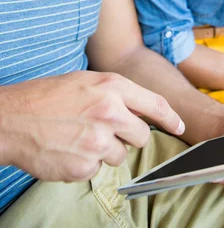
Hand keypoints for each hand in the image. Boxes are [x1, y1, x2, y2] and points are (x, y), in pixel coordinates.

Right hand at [0, 71, 183, 181]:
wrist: (14, 119)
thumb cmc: (48, 97)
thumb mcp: (87, 81)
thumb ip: (116, 94)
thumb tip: (139, 111)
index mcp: (112, 86)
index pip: (155, 104)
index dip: (171, 118)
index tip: (180, 127)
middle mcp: (110, 112)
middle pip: (141, 136)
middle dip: (128, 137)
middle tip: (106, 130)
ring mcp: (98, 140)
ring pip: (120, 155)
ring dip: (105, 151)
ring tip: (80, 137)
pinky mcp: (84, 165)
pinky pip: (97, 169)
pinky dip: (86, 163)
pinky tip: (69, 149)